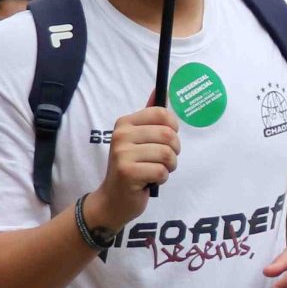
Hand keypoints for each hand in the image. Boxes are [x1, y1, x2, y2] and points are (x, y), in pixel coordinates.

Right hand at [88, 107, 181, 228]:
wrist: (113, 199)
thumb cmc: (131, 167)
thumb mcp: (138, 139)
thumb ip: (149, 116)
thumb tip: (160, 89)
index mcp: (125, 123)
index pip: (161, 114)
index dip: (173, 128)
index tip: (167, 140)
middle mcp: (121, 135)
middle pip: (168, 135)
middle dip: (174, 152)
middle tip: (163, 160)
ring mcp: (122, 153)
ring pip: (167, 154)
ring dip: (168, 167)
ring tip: (156, 171)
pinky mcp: (127, 172)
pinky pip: (161, 171)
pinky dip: (161, 179)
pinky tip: (149, 181)